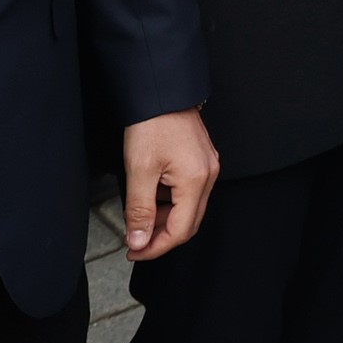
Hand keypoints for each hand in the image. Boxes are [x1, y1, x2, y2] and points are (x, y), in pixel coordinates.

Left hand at [120, 108, 218, 260]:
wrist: (161, 91)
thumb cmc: (151, 124)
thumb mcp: (139, 170)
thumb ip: (140, 210)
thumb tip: (139, 241)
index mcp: (196, 181)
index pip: (180, 231)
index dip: (155, 247)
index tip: (134, 251)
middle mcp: (208, 176)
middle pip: (189, 222)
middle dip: (161, 237)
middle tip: (135, 242)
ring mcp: (207, 167)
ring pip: (189, 208)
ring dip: (165, 220)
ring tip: (139, 220)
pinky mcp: (201, 160)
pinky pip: (189, 192)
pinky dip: (170, 203)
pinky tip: (152, 198)